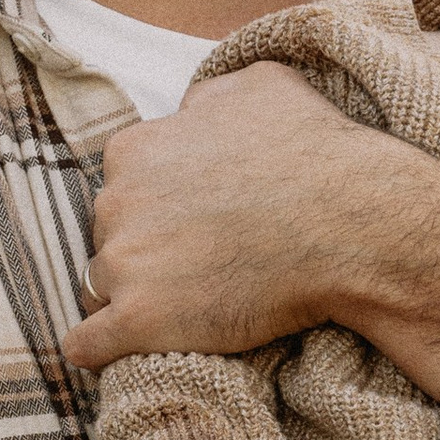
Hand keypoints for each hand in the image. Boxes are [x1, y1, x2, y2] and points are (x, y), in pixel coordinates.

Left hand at [63, 60, 439, 404]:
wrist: (353, 227)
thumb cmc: (315, 154)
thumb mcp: (258, 87)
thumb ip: (207, 98)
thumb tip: (190, 109)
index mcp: (134, 148)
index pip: (121, 185)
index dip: (156, 208)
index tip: (193, 224)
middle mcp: (115, 201)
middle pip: (108, 235)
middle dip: (144, 250)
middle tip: (201, 265)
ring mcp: (123, 263)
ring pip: (100, 286)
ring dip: (132, 297)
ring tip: (187, 307)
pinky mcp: (137, 321)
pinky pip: (86, 345)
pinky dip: (99, 350)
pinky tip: (118, 352)